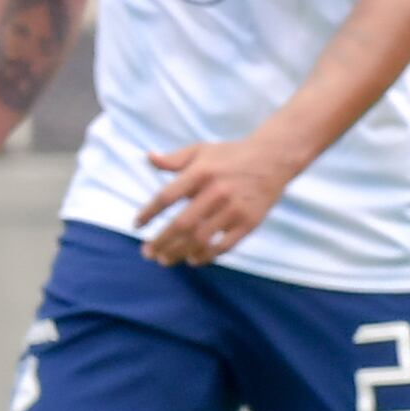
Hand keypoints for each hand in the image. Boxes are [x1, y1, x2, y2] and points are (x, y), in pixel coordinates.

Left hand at [136, 128, 302, 265]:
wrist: (273, 158)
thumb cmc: (231, 155)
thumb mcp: (201, 150)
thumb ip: (174, 158)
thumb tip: (149, 158)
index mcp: (200, 172)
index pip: (166, 197)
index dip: (149, 213)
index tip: (137, 225)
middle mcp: (215, 191)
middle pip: (181, 224)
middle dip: (161, 242)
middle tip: (147, 253)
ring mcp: (233, 208)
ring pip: (200, 239)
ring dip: (179, 253)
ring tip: (164, 260)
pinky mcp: (249, 222)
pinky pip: (224, 246)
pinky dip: (206, 256)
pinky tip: (193, 260)